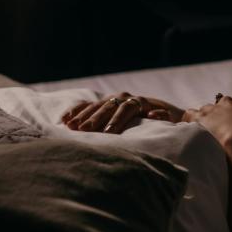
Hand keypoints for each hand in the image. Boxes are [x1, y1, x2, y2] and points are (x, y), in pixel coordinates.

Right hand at [61, 92, 185, 133]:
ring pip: (95, 106)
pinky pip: (86, 105)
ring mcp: (111, 99)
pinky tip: (64, 119)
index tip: (107, 133)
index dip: (116, 121)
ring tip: (71, 127)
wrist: (156, 108)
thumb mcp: (166, 118)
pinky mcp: (102, 102)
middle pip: (107, 108)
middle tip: (84, 131)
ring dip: (82, 116)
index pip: (126, 110)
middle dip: (95, 120)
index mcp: (138, 102)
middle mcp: (123, 98)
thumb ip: (161, 116)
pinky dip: (76, 111)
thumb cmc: (162, 118)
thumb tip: (154, 113)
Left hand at [184, 96, 231, 158]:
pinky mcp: (199, 117)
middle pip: (221, 105)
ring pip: (205, 110)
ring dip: (206, 119)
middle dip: (220, 115)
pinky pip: (190, 114)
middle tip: (222, 131)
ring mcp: (212, 109)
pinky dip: (190, 121)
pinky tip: (192, 130)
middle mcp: (227, 102)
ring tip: (207, 134)